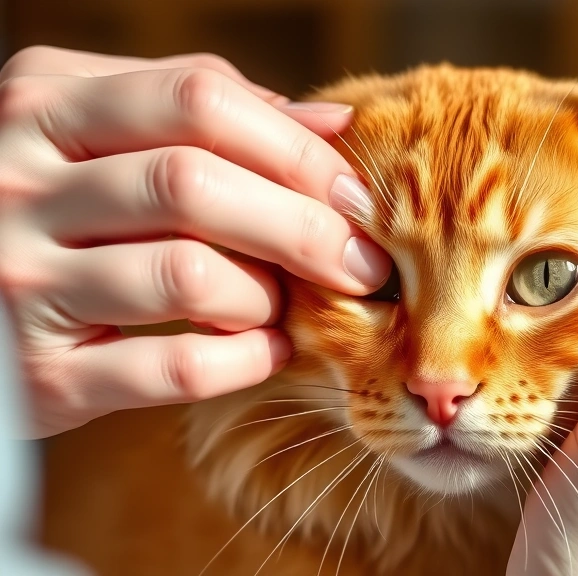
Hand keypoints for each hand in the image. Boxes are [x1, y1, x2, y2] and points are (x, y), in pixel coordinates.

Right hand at [0, 47, 390, 437]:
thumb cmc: (59, 208)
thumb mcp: (103, 133)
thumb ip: (205, 113)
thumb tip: (332, 123)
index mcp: (44, 105)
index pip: (199, 98)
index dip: (296, 150)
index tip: (354, 196)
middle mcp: (19, 184)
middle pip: (196, 184)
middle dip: (304, 227)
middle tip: (361, 263)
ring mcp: (20, 280)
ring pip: (188, 275)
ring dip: (268, 295)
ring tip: (287, 304)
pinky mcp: (40, 375)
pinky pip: (174, 367)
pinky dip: (245, 359)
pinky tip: (268, 349)